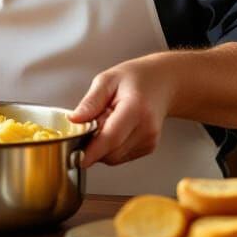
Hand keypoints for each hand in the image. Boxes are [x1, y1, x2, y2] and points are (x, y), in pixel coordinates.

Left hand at [68, 53, 176, 167]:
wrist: (163, 82)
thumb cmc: (136, 78)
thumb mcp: (107, 80)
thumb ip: (90, 102)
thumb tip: (74, 120)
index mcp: (135, 108)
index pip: (111, 138)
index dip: (91, 151)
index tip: (75, 157)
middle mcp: (146, 129)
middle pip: (111, 152)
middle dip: (93, 145)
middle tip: (91, 123)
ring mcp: (149, 141)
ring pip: (115, 157)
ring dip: (102, 146)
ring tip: (107, 121)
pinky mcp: (148, 148)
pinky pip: (121, 156)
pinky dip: (112, 147)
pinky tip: (116, 127)